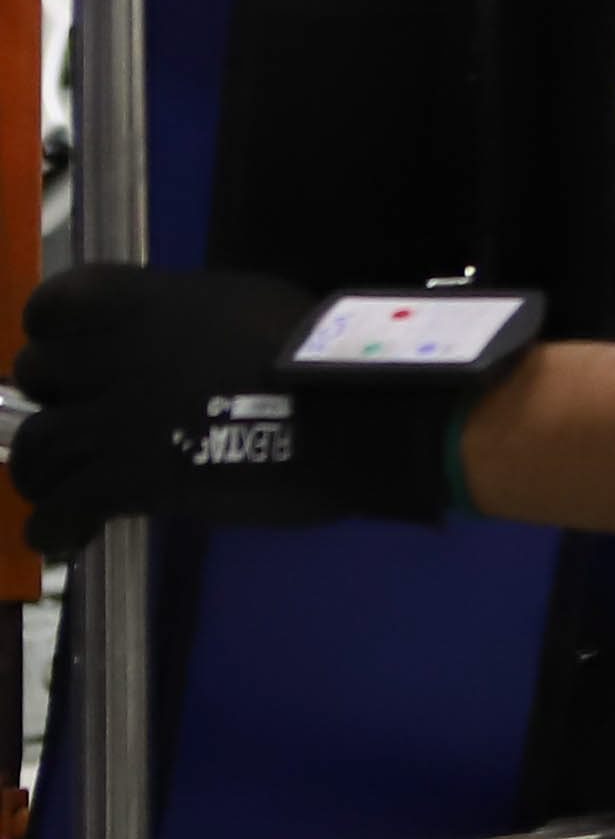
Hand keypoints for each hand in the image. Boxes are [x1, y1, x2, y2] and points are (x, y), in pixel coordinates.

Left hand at [7, 270, 471, 536]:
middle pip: (35, 376)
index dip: (52, 335)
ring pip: (36, 447)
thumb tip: (166, 348)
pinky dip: (56, 527)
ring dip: (43, 469)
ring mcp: (117, 420)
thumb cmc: (321, 354)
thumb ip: (181, 324)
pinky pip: (60, 511)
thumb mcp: (242, 307)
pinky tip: (69, 536)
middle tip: (82, 423)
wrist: (355, 415)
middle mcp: (114, 354)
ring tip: (62, 486)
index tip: (76, 356)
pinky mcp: (131, 481)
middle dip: (55, 400)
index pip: (50, 307)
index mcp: (142, 302)